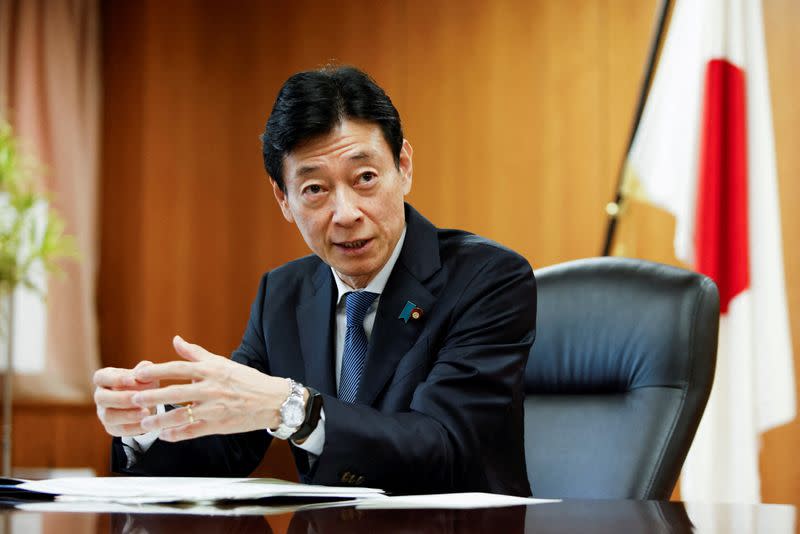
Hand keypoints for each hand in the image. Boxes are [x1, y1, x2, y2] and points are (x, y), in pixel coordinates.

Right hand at [94, 360, 159, 436]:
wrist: (144, 402)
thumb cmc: (142, 383)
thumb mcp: (144, 375)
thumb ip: (144, 370)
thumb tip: (146, 368)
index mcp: (104, 379)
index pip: (101, 377)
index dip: (115, 379)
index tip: (132, 380)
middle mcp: (100, 396)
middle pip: (102, 398)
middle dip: (121, 398)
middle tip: (139, 398)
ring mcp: (103, 413)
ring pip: (108, 416)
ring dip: (128, 415)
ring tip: (146, 412)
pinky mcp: (111, 427)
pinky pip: (120, 429)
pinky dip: (134, 427)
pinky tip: (148, 424)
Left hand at [129, 335, 290, 441]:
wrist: (272, 400)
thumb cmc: (247, 380)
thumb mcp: (222, 363)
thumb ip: (196, 353)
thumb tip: (176, 340)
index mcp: (212, 371)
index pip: (179, 369)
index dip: (157, 371)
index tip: (139, 373)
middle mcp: (212, 389)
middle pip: (176, 393)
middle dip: (153, 396)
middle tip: (133, 398)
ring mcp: (215, 409)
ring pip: (181, 416)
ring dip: (160, 421)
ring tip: (145, 423)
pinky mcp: (219, 425)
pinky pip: (193, 431)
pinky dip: (177, 435)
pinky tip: (164, 436)